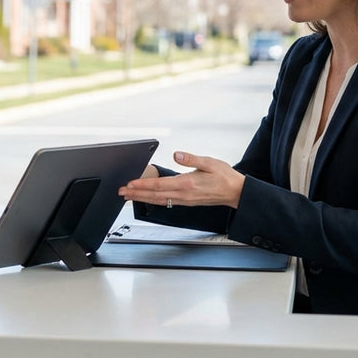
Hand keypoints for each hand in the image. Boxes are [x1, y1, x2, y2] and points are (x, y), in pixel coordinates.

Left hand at [117, 151, 245, 208]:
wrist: (236, 192)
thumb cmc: (225, 176)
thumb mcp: (210, 162)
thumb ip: (191, 159)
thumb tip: (177, 155)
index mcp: (187, 183)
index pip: (160, 185)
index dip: (143, 185)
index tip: (130, 184)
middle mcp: (184, 194)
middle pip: (155, 195)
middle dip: (136, 194)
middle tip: (121, 192)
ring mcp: (185, 200)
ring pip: (159, 200)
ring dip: (142, 198)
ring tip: (129, 196)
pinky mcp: (187, 202)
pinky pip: (166, 202)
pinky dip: (153, 200)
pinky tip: (148, 198)